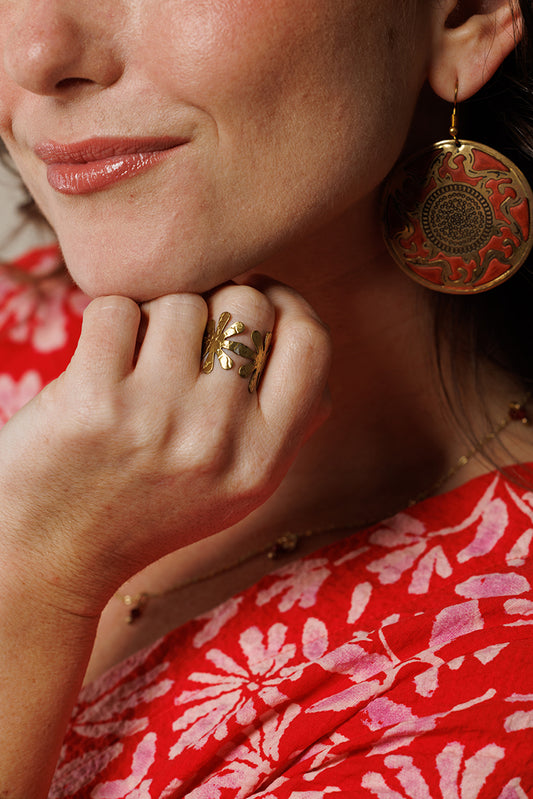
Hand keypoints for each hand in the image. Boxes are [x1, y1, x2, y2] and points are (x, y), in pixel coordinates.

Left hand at [0, 280, 329, 617]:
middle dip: (220, 303)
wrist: (57, 554)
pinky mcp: (91, 399)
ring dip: (159, 316)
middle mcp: (217, 439)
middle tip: (191, 334)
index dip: (290, 305)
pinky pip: (117, 308)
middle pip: (248, 305)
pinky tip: (103, 360)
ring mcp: (154, 417)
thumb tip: (300, 330)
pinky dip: (109, 323)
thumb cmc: (151, 508)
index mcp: (263, 461)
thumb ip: (282, 420)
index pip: (311, 344)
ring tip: (141, 359)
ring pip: (181, 301)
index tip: (263, 301)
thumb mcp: (240, 487)